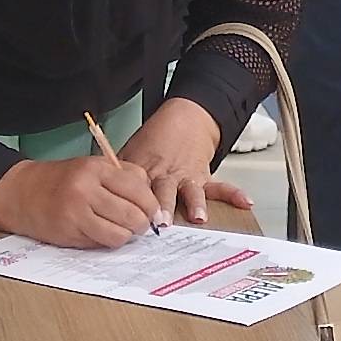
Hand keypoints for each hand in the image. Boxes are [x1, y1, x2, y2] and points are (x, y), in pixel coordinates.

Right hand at [0, 156, 162, 248]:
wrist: (20, 192)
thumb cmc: (61, 180)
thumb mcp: (92, 167)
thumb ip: (123, 178)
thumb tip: (151, 202)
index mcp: (96, 169)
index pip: (138, 189)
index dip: (152, 205)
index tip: (154, 212)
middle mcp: (86, 189)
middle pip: (133, 214)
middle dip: (143, 224)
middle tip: (141, 225)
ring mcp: (75, 213)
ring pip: (119, 234)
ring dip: (126, 236)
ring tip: (123, 230)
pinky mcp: (67, 233)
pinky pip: (100, 243)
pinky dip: (107, 241)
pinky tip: (103, 234)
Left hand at [120, 98, 253, 227]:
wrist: (185, 118)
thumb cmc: (154, 141)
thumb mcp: (130, 153)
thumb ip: (116, 176)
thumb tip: (96, 198)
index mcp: (146, 169)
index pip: (137, 189)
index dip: (133, 202)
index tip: (129, 216)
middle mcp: (167, 174)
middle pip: (163, 192)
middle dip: (163, 206)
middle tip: (161, 222)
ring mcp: (187, 176)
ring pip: (190, 191)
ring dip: (194, 204)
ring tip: (198, 217)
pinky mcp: (204, 177)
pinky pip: (220, 186)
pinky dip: (233, 194)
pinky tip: (245, 202)